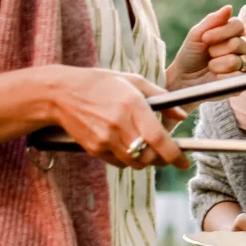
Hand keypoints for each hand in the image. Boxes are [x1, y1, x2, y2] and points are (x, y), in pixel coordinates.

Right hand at [37, 66, 187, 169]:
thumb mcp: (133, 81)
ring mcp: (105, 139)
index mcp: (132, 105)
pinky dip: (128, 160)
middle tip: (168, 156)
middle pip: (150, 157)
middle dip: (163, 160)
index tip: (184, 162)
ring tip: (147, 149)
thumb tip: (181, 115)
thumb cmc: (100, 84)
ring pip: (136, 164)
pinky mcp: (94, 149)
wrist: (61, 94)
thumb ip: (161, 97)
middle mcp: (119, 124)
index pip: (159, 138)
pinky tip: (126, 146)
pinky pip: (119, 163)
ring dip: (146, 160)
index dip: (175, 154)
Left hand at [167, 5, 245, 94]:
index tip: (205, 38)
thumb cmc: (190, 55)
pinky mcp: (241, 83)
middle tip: (208, 54)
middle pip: (240, 43)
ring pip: (239, 61)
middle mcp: (242, 48)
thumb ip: (212, 21)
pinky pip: (239, 77)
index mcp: (233, 33)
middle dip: (218, 49)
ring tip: (211, 66)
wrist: (182, 78)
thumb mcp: (196, 35)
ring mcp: (244, 65)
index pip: (238, 25)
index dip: (222, 31)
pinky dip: (224, 77)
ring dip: (219, 63)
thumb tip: (229, 7)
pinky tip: (215, 77)